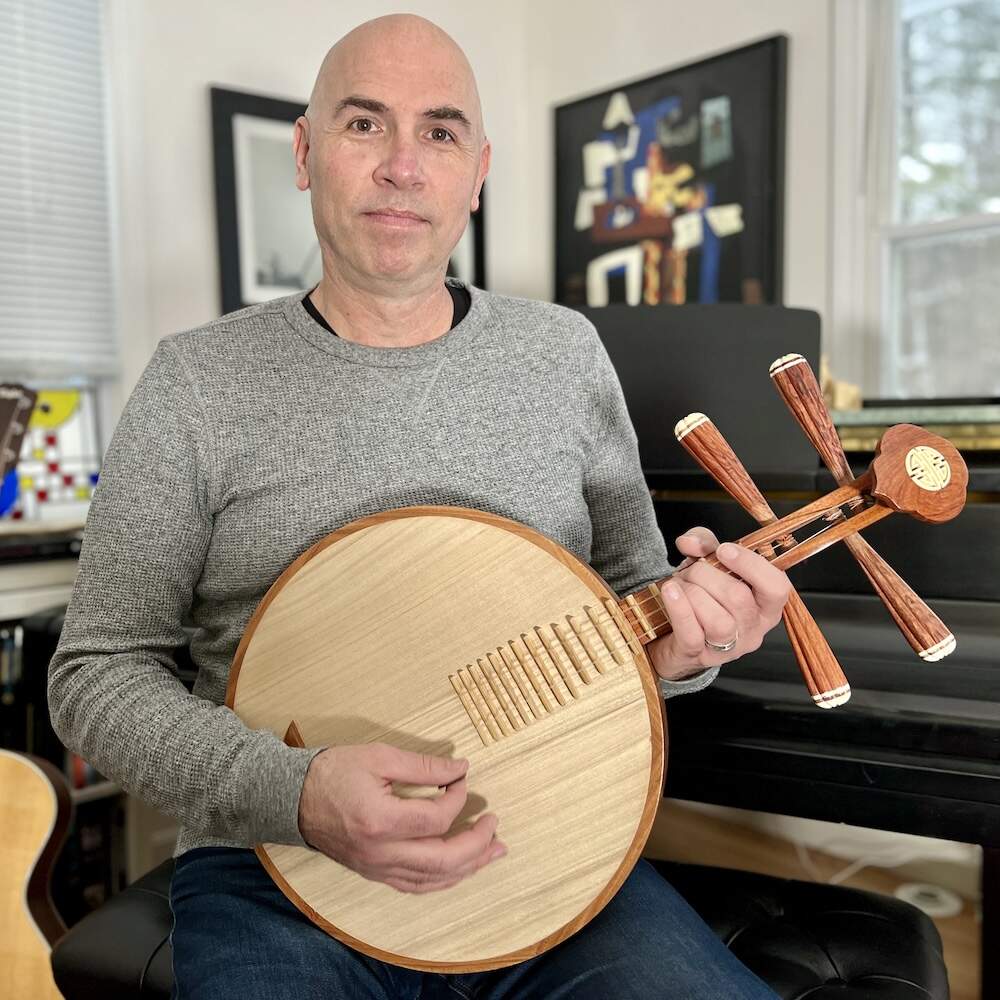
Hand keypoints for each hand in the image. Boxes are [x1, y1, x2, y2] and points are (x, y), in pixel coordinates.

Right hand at [297, 743, 504, 892]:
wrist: (292, 799)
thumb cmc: (333, 773)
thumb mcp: (379, 757)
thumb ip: (422, 766)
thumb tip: (460, 769)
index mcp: (381, 822)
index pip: (437, 819)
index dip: (458, 797)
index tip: (462, 778)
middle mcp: (381, 854)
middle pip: (443, 861)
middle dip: (477, 844)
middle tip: (495, 825)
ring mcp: (376, 869)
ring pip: (432, 880)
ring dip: (468, 867)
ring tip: (493, 852)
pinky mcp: (373, 873)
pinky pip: (415, 885)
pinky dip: (443, 879)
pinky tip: (459, 869)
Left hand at [647, 527, 790, 680]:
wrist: (674, 634)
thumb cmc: (701, 596)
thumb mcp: (709, 563)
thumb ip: (704, 544)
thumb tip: (690, 543)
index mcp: (766, 605)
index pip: (776, 588)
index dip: (751, 565)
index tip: (724, 549)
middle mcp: (754, 629)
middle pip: (739, 598)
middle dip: (707, 574)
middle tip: (691, 570)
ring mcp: (729, 647)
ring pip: (719, 620)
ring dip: (693, 592)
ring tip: (679, 585)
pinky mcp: (700, 656)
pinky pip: (692, 633)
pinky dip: (679, 608)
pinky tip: (670, 591)